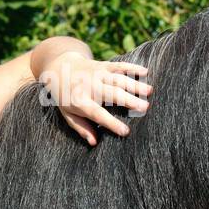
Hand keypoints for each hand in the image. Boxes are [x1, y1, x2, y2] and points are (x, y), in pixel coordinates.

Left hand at [37, 51, 151, 145]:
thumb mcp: (68, 114)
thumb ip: (81, 128)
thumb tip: (94, 142)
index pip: (97, 114)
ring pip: (118, 79)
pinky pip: (119, 66)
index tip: (126, 131)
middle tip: (145, 108)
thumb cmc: (65, 97)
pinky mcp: (103, 65)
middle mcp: (89, 86)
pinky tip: (145, 71)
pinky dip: (132, 67)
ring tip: (150, 91)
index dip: (111, 123)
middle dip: (129, 100)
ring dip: (134, 84)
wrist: (58, 68)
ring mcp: (97, 74)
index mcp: (80, 102)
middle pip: (112, 94)